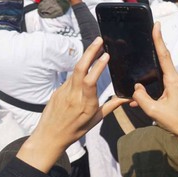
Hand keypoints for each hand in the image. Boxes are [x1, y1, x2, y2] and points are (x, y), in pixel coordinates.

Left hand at [17, 38, 128, 172]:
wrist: (49, 136)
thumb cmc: (76, 130)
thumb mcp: (96, 120)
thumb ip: (111, 106)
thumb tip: (127, 98)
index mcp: (85, 104)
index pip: (91, 81)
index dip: (98, 67)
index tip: (106, 55)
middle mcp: (73, 95)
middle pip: (80, 69)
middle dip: (90, 52)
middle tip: (99, 40)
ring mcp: (64, 91)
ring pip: (75, 70)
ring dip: (86, 56)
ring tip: (96, 46)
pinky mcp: (58, 90)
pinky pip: (71, 76)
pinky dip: (80, 67)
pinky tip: (86, 62)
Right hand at [131, 22, 177, 162]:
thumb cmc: (174, 121)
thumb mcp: (153, 111)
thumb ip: (141, 97)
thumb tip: (136, 88)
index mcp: (173, 81)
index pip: (164, 56)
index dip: (159, 40)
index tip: (157, 26)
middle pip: (164, 59)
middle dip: (156, 47)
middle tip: (150, 31)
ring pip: (163, 71)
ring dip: (152, 69)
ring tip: (143, 61)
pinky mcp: (177, 88)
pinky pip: (164, 80)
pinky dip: (154, 84)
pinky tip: (142, 96)